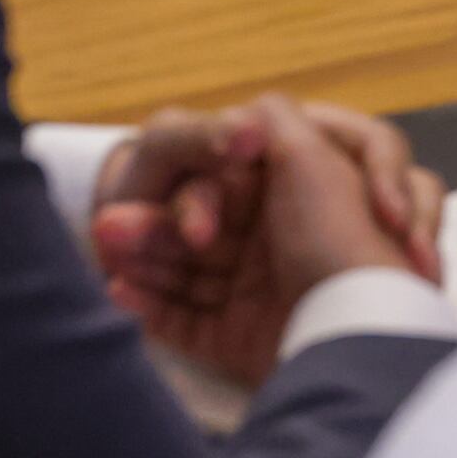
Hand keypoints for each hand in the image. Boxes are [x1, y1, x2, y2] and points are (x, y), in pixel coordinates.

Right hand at [89, 96, 442, 389]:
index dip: (197, 183)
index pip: (235, 180)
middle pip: (203, 225)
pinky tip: (117, 291)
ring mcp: (260, 293)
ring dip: (144, 257)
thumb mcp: (309, 152)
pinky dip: (153, 306)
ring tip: (101, 250)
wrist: (355, 338)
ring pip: (188, 269)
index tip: (183, 187)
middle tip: (105, 225)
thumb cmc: (334, 234)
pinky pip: (189, 320)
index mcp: (301, 195)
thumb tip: (239, 117)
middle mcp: (282, 241)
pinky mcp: (242, 340)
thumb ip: (270, 119)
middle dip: (154, 221)